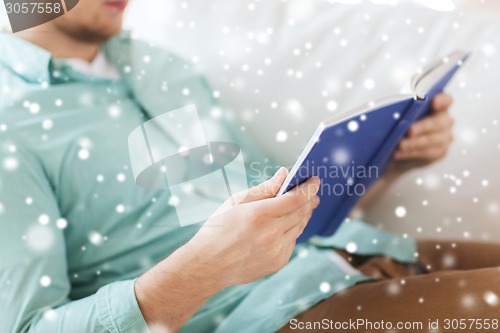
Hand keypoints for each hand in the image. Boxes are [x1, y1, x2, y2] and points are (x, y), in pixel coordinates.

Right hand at [188, 167, 320, 286]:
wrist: (208, 265)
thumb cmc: (219, 228)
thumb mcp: (236, 201)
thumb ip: (264, 188)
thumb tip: (284, 174)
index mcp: (260, 214)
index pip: (296, 198)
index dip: (309, 187)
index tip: (315, 180)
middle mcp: (271, 234)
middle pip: (302, 212)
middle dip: (309, 200)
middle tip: (313, 193)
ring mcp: (276, 251)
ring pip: (299, 228)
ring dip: (303, 215)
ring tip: (303, 207)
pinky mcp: (277, 263)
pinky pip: (292, 242)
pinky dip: (292, 231)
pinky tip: (287, 226)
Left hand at [392, 93, 453, 173]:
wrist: (402, 146)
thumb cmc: (403, 124)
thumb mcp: (402, 115)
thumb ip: (404, 112)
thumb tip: (395, 114)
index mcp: (438, 105)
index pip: (446, 100)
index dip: (442, 100)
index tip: (433, 102)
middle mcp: (445, 120)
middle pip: (438, 122)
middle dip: (423, 126)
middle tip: (410, 130)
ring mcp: (445, 136)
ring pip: (432, 140)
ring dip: (414, 143)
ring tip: (400, 144)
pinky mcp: (439, 151)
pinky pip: (426, 153)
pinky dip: (410, 153)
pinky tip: (398, 153)